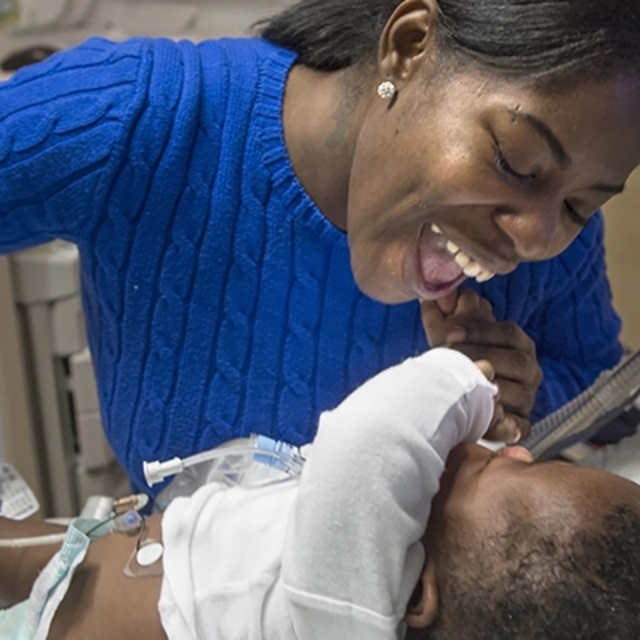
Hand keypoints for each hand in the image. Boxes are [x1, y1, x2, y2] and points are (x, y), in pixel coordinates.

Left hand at [421, 290, 542, 441]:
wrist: (455, 396)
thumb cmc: (454, 359)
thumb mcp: (446, 334)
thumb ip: (446, 312)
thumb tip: (442, 292)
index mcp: (518, 343)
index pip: (507, 332)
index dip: (480, 331)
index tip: (451, 334)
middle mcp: (529, 369)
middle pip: (517, 361)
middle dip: (483, 359)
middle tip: (452, 360)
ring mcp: (528, 397)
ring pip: (521, 394)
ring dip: (491, 392)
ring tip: (463, 388)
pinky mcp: (522, 424)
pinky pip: (521, 427)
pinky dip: (507, 426)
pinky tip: (486, 420)